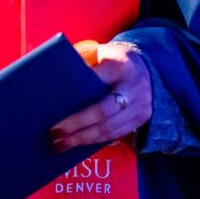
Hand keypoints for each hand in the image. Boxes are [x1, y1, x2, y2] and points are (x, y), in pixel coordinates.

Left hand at [52, 39, 153, 153]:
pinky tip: (78, 143)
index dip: (77, 95)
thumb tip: (52, 81)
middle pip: (102, 111)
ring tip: (61, 144)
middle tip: (54, 134)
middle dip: (76, 125)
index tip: (54, 108)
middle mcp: (134, 87)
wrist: (147, 69)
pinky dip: (95, 141)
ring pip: (108, 128)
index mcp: (120, 66)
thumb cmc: (113, 61)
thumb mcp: (100, 54)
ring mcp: (140, 105)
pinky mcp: (142, 118)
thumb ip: (82, 63)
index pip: (96, 82)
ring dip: (83, 139)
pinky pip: (115, 134)